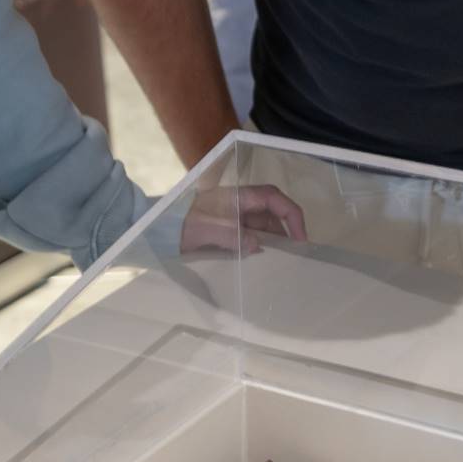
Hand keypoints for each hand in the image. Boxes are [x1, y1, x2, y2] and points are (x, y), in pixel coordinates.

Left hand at [177, 183, 306, 254]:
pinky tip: (261, 264)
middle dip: (285, 234)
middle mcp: (241, 205)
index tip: (300, 239)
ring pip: (263, 228)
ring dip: (272, 244)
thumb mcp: (207, 229)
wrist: (162, 232)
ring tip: (280, 264)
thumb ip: (232, 236)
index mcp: (239, 197)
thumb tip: (256, 245)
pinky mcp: (230, 232)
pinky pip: (251, 238)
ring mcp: (235, 219)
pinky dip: (259, 249)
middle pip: (272, 215)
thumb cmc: (184, 224)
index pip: (274, 198)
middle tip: (294, 257)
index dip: (292, 216)